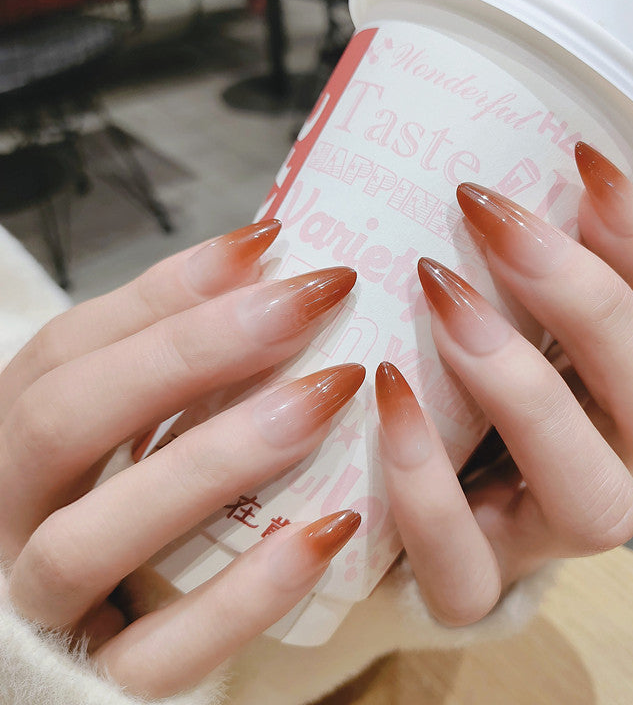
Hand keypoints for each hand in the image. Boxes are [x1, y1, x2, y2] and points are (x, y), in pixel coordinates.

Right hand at [0, 221, 362, 698]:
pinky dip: (242, 595)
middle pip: (66, 418)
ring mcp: (41, 604)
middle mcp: (11, 512)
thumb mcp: (131, 419)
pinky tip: (328, 530)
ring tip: (329, 394)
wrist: (89, 630)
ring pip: (91, 536)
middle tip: (312, 300)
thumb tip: (265, 264)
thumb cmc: (124, 500)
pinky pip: (157, 655)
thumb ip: (176, 355)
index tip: (273, 243)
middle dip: (193, 350)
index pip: (73, 347)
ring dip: (217, 456)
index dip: (171, 289)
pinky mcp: (94, 683)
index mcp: (17, 434)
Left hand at [375, 143, 632, 625]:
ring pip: (596, 501)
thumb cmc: (430, 377)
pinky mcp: (468, 587)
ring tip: (444, 299)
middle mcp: (601, 464)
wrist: (377, 502)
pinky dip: (426, 483)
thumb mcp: (468, 306)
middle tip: (496, 220)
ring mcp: (539, 536)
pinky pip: (466, 566)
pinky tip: (384, 395)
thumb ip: (486, 255)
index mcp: (615, 391)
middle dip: (591, 305)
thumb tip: (470, 166)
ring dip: (525, 390)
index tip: (580, 159)